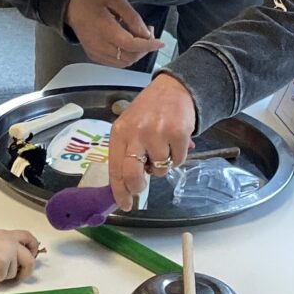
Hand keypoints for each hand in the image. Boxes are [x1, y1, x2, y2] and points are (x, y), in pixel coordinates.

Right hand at [0, 230, 41, 282]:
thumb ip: (6, 246)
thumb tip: (16, 261)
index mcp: (8, 234)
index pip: (30, 238)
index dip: (34, 249)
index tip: (32, 257)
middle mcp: (11, 241)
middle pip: (30, 260)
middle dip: (27, 271)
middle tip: (19, 277)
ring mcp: (8, 252)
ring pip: (14, 272)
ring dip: (3, 274)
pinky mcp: (2, 263)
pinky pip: (3, 278)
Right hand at [65, 0, 164, 67]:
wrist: (71, 7)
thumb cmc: (93, 0)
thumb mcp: (116, 1)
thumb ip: (133, 18)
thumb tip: (147, 33)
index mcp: (106, 30)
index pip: (131, 45)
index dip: (148, 45)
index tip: (160, 42)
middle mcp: (101, 46)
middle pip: (130, 56)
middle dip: (144, 48)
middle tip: (148, 33)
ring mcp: (97, 54)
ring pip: (124, 62)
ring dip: (136, 54)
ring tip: (138, 38)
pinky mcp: (95, 57)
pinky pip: (116, 63)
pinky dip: (127, 57)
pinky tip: (128, 45)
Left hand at [109, 74, 196, 208]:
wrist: (173, 88)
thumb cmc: (149, 112)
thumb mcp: (129, 127)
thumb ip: (126, 152)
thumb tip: (128, 183)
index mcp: (119, 133)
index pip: (115, 169)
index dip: (119, 191)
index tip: (124, 205)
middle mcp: (135, 133)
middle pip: (132, 174)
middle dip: (137, 186)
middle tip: (142, 186)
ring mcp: (156, 133)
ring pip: (159, 169)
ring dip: (162, 165)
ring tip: (162, 148)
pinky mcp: (177, 133)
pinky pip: (178, 160)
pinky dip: (178, 157)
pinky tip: (175, 142)